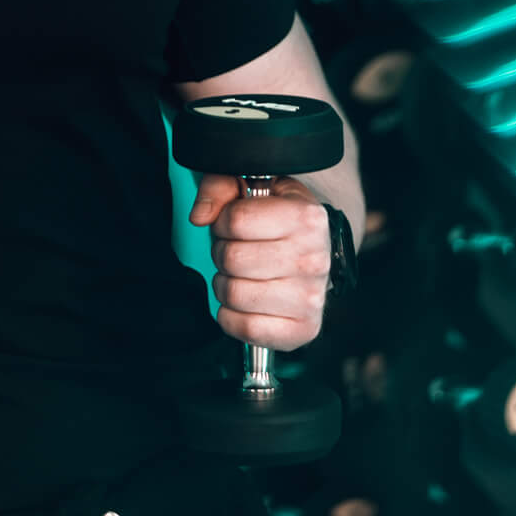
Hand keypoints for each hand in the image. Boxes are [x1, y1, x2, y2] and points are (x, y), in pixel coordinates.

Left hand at [188, 175, 329, 351]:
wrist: (311, 252)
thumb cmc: (278, 219)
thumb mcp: (252, 186)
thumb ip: (220, 185)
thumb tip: (200, 216)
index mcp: (307, 216)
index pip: (236, 220)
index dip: (222, 221)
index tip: (232, 224)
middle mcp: (315, 258)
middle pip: (233, 258)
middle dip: (222, 253)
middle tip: (235, 251)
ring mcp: (311, 297)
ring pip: (235, 294)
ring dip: (225, 285)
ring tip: (240, 275)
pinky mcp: (303, 329)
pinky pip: (247, 328)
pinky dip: (232, 317)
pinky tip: (243, 302)